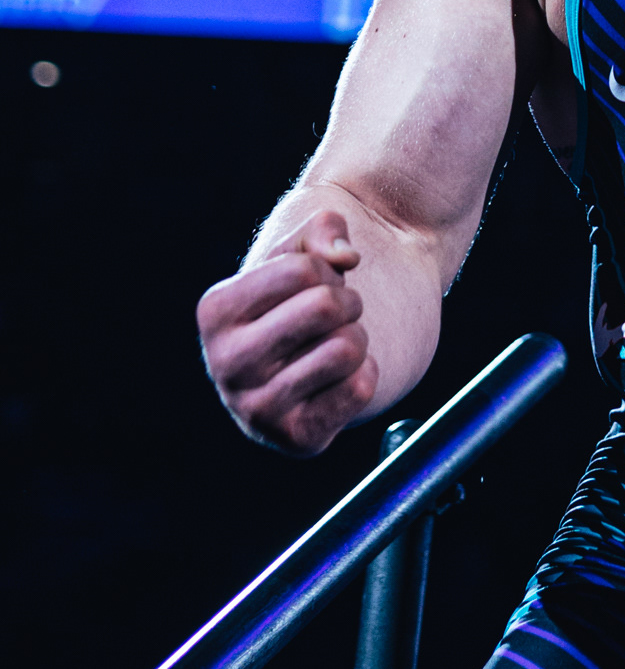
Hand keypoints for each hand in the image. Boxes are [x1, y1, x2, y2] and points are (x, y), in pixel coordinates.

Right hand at [196, 210, 377, 455]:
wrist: (319, 353)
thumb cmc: (306, 291)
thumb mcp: (305, 245)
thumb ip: (324, 228)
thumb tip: (345, 256)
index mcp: (215, 312)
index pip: (304, 269)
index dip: (327, 269)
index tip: (316, 284)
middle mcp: (224, 365)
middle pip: (325, 307)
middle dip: (347, 301)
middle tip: (336, 313)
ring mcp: (256, 410)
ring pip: (346, 349)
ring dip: (357, 338)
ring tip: (336, 343)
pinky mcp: (296, 440)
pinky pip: (360, 389)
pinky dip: (365, 374)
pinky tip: (341, 379)